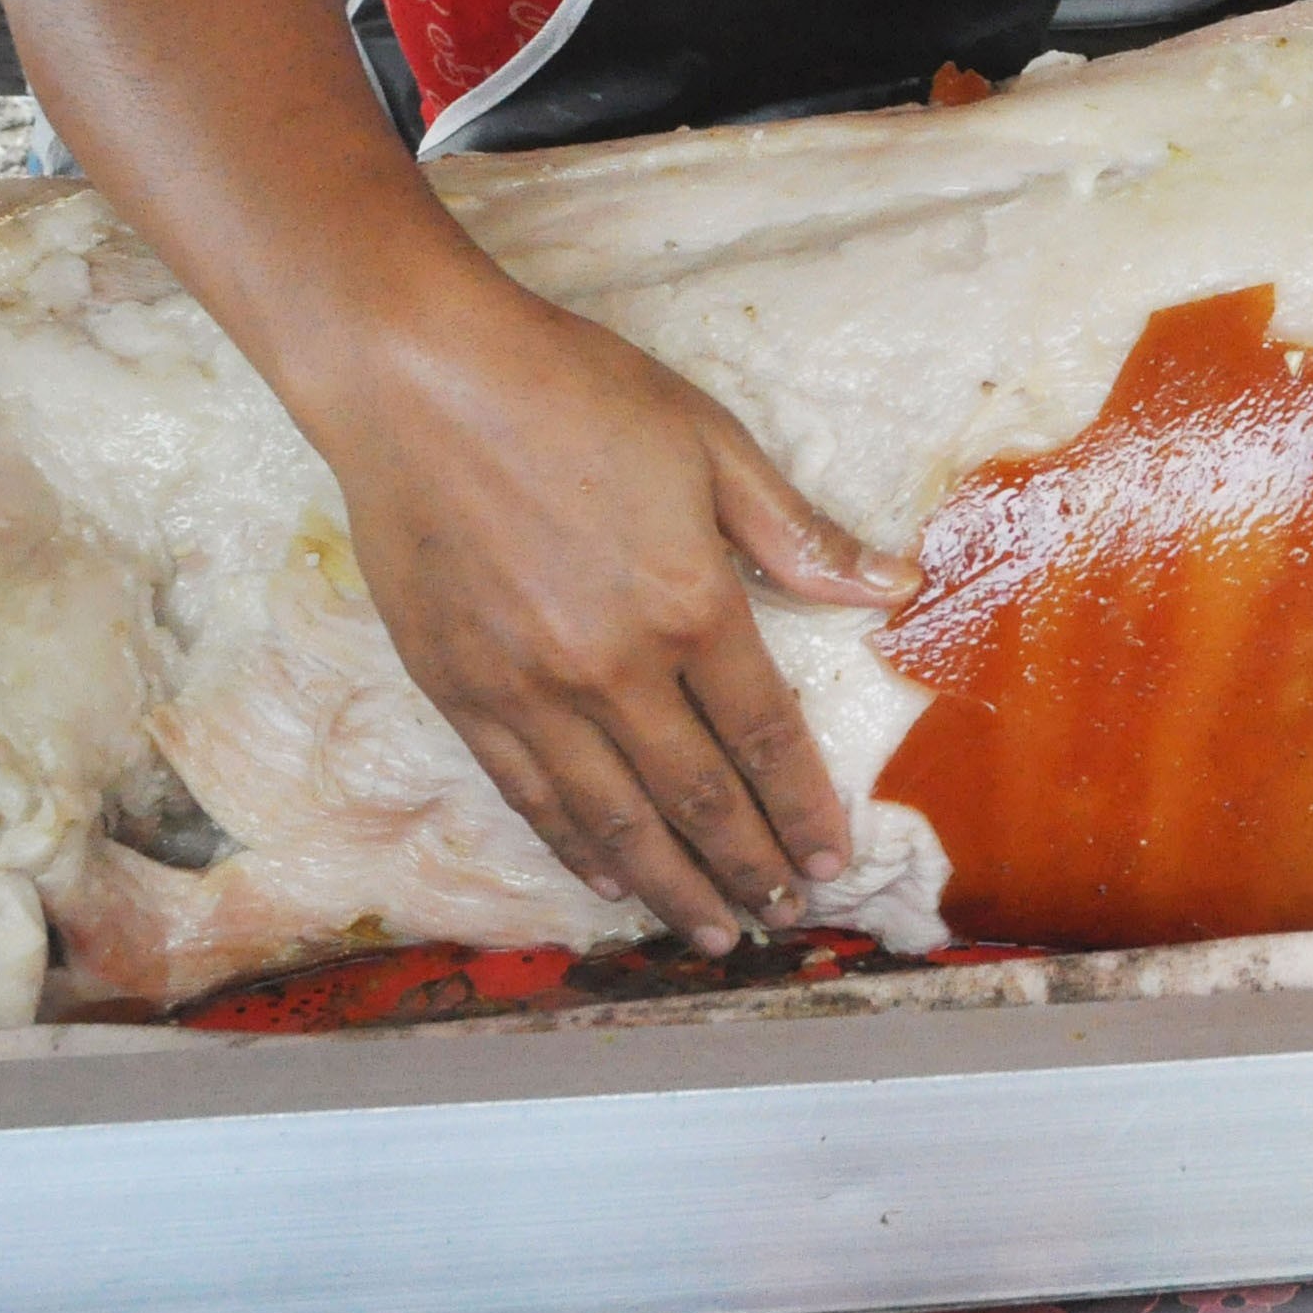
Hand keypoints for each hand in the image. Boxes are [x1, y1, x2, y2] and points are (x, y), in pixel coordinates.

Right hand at [310, 284, 914, 952]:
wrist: (419, 382)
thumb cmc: (575, 393)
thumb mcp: (711, 445)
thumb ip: (798, 533)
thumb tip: (892, 585)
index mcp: (688, 606)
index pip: (763, 735)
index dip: (801, 806)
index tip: (831, 857)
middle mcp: (609, 668)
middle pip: (693, 796)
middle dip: (746, 865)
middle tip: (785, 915)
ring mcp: (525, 689)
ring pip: (611, 818)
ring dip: (670, 883)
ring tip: (714, 930)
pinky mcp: (457, 691)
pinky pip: (528, 794)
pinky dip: (574, 846)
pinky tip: (609, 878)